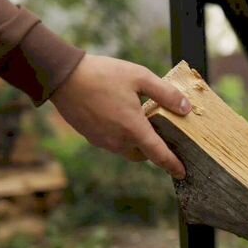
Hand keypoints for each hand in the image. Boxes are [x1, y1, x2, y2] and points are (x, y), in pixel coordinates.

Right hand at [50, 54, 190, 177]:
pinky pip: (113, 143)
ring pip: (127, 150)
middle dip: (154, 150)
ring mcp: (102, 141)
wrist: (62, 76)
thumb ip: (166, 94)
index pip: (158, 154)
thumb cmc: (102, 74)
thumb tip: (186, 108)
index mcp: (133, 128)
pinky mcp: (91, 137)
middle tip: (164, 137)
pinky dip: (122, 137)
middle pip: (143, 155)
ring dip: (137, 143)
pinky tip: (122, 118)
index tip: (182, 173)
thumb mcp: (140, 77)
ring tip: (142, 124)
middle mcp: (118, 140)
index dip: (172, 165)